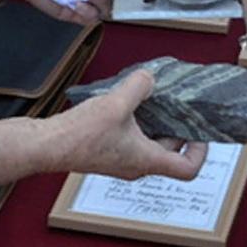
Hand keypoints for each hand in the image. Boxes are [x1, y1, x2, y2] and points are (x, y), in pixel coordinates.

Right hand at [0, 70, 206, 189]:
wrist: (47, 145)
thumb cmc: (79, 135)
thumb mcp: (117, 103)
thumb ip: (139, 86)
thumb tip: (149, 77)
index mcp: (146, 160)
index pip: (187, 169)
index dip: (199, 151)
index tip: (199, 131)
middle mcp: (136, 165)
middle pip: (170, 152)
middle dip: (178, 127)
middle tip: (179, 104)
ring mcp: (121, 160)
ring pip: (151, 143)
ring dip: (157, 122)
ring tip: (155, 97)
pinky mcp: (108, 151)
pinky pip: (133, 138)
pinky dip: (138, 121)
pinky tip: (129, 100)